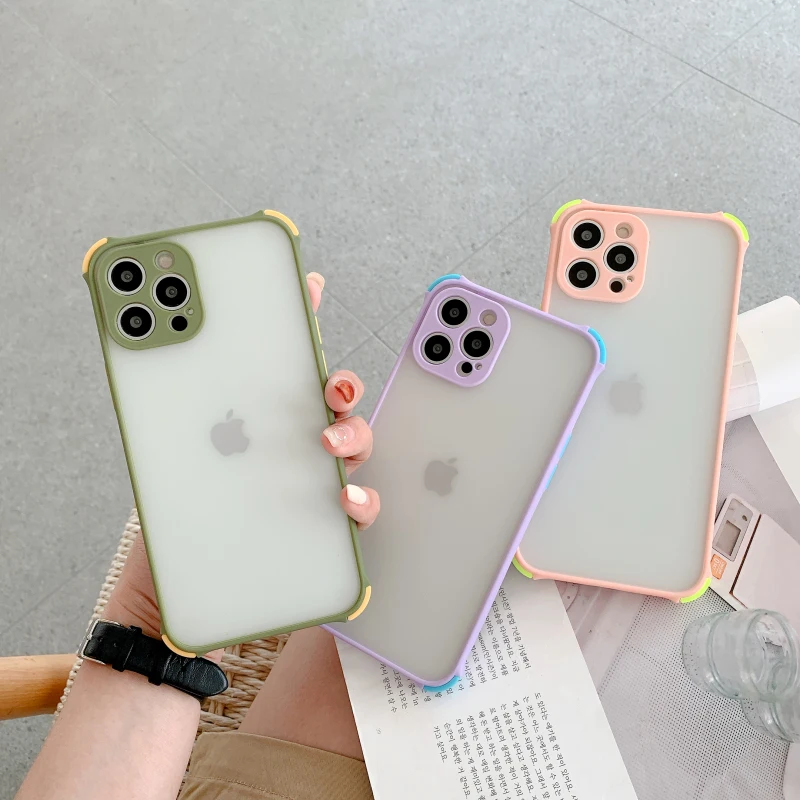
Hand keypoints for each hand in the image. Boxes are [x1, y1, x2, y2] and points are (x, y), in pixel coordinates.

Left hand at [105, 272, 378, 645]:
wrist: (169, 600)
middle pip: (330, 402)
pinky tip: (344, 501)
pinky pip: (358, 510)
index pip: (282, 362)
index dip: (300, 318)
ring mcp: (311, 486)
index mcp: (253, 420)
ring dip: (352, 436)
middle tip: (329, 385)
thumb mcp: (162, 457)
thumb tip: (140, 343)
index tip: (308, 284)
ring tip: (329, 443)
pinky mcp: (325, 531)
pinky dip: (361, 501)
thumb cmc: (169, 523)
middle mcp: (290, 447)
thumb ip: (166, 407)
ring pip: (353, 447)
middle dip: (339, 384)